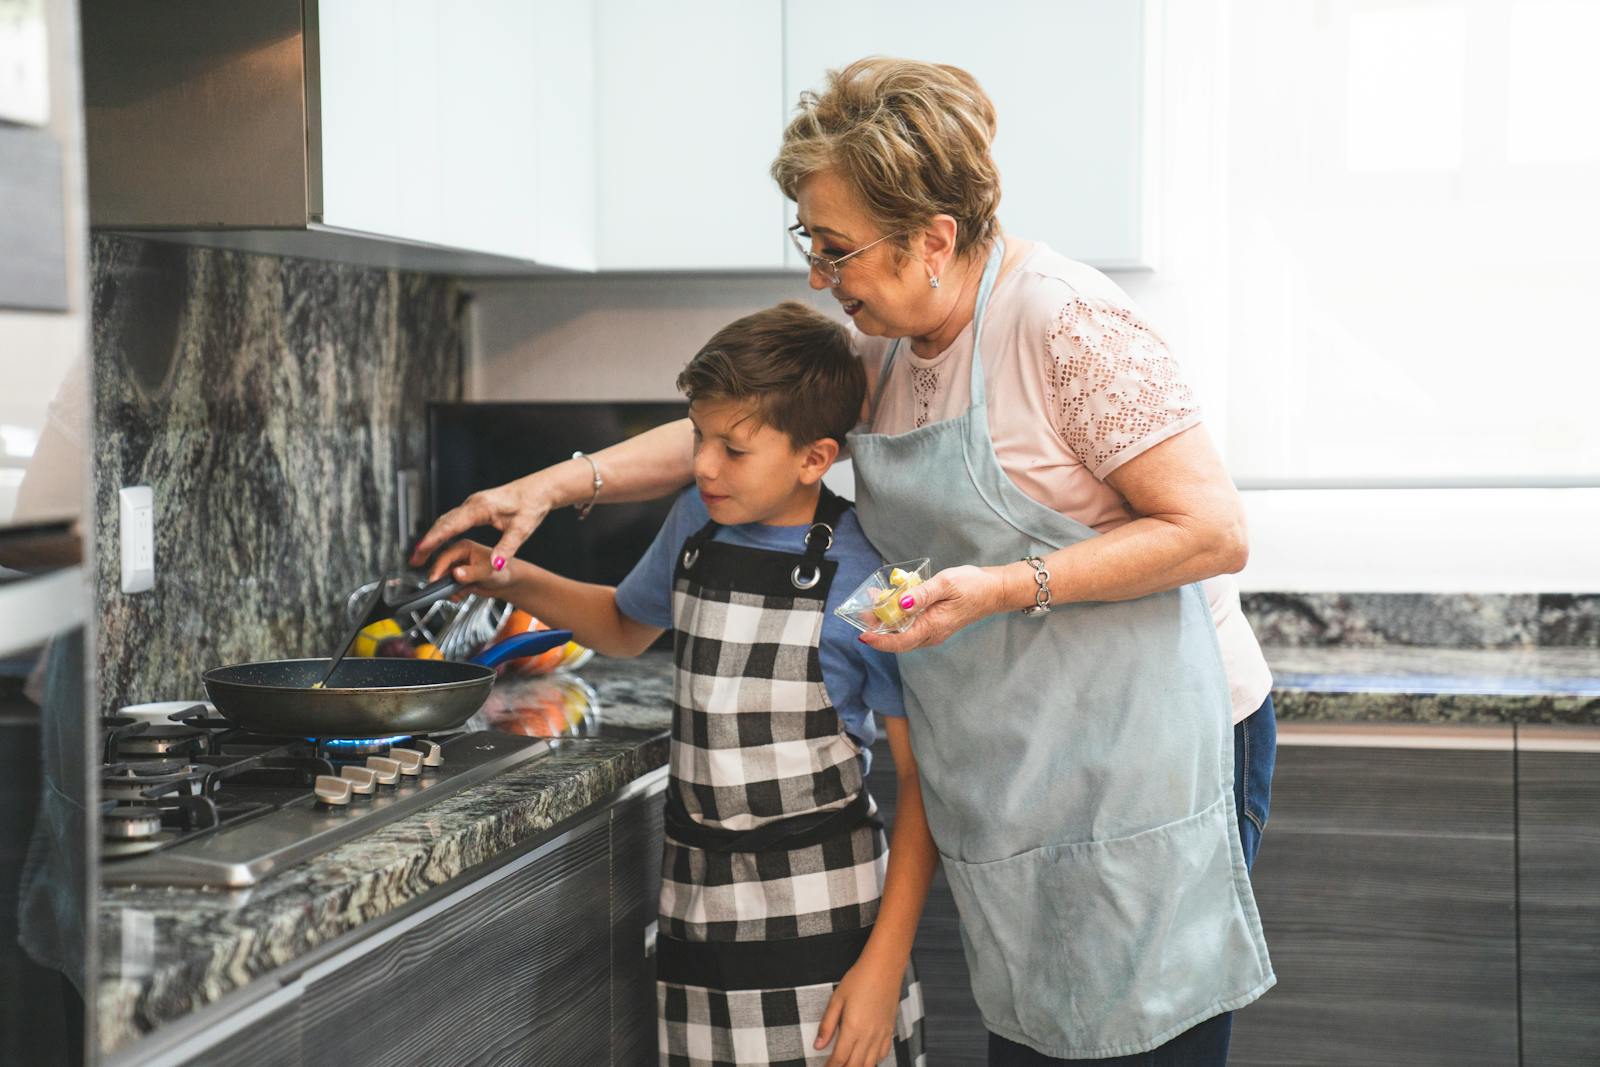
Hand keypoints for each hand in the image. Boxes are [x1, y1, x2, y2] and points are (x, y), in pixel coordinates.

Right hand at [409, 473, 553, 572]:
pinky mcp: (475, 507)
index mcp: (480, 508)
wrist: (539, 490)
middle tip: (414, 559)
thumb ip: (506, 548)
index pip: (450, 525)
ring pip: (446, 520)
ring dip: (433, 536)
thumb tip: (495, 565)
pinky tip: (438, 541)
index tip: (420, 551)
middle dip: (427, 542)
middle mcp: (472, 504)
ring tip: (421, 554)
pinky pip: (453, 519)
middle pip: (442, 523)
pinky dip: (442, 531)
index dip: (434, 539)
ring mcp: (472, 504)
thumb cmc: (532, 505)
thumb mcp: (521, 529)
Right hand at [426, 539, 514, 595]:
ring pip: (442, 577)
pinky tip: (459, 596)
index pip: (445, 555)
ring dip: (445, 588)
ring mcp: (457, 566)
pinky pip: (448, 585)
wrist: (509, 582)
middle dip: (436, 578)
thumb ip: (472, 573)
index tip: (433, 580)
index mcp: (464, 546)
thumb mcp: (488, 572)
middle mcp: (458, 554)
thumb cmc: (504, 571)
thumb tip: (456, 573)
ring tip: (455, 596)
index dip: (437, 567)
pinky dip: (451, 592)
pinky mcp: (458, 576)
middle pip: (439, 565)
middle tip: (437, 591)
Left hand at [815, 958, 904, 1066]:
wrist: (884, 967)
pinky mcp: (889, 1031)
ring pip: (870, 1064)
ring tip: (847, 1066)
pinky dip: (873, 1062)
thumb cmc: (859, 979)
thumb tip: (817, 1046)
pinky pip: (882, 1055)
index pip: (839, 1058)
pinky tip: (865, 1060)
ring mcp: (881, 1035)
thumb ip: (827, 1025)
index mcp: (852, 1029)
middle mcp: (868, 1036)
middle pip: (854, 1066)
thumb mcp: (836, 999)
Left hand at [859, 564, 1009, 652]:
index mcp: (933, 626)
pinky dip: (898, 617)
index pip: (900, 642)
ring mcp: (933, 631)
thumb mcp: (945, 583)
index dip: (879, 640)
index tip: (862, 635)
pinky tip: (893, 601)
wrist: (994, 591)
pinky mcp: (934, 625)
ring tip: (875, 601)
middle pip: (898, 639)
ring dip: (887, 621)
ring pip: (904, 633)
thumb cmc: (972, 586)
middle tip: (863, 610)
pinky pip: (912, 626)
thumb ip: (922, 594)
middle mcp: (931, 634)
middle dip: (878, 627)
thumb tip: (900, 602)